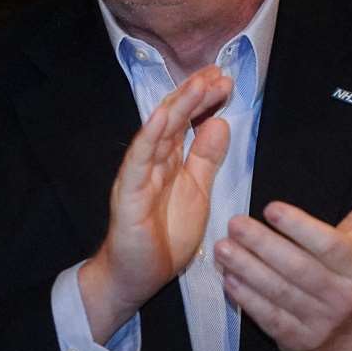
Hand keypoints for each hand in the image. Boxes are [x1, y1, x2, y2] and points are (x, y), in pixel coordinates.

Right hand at [79, 66, 232, 342]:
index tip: (224, 80)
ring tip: (198, 84)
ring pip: (157, 133)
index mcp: (169, 160)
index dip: (204, 99)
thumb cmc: (164, 236)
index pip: (186, 121)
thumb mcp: (197, 192)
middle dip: (195, 94)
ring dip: (178, 106)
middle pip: (173, 119)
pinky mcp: (128, 194)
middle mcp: (152, 161)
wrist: (136, 277)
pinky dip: (149, 137)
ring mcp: (138, 175)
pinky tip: (162, 118)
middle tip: (217, 73)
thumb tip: (219, 123)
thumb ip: (205, 159)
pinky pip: (138, 161)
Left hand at [216, 149, 351, 350]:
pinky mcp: (296, 341)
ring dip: (248, 270)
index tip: (271, 208)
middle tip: (234, 223)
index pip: (329, 246)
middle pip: (298, 269)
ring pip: (279, 293)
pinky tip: (229, 278)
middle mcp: (340, 296)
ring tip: (222, 248)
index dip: (301, 228)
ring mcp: (318, 322)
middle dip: (264, 246)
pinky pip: (269, 319)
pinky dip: (247, 299)